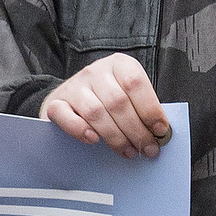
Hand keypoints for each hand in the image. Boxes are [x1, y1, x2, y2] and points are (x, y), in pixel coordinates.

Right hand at [39, 53, 170, 158]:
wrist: (70, 97)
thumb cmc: (106, 99)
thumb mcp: (127, 94)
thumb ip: (141, 108)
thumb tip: (160, 133)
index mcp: (118, 64)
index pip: (135, 83)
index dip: (150, 109)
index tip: (160, 131)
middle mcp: (95, 71)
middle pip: (118, 102)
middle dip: (136, 130)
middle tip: (147, 149)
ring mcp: (74, 86)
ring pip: (96, 112)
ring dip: (115, 136)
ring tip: (127, 151)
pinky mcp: (55, 102)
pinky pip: (65, 116)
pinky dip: (80, 130)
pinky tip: (93, 140)